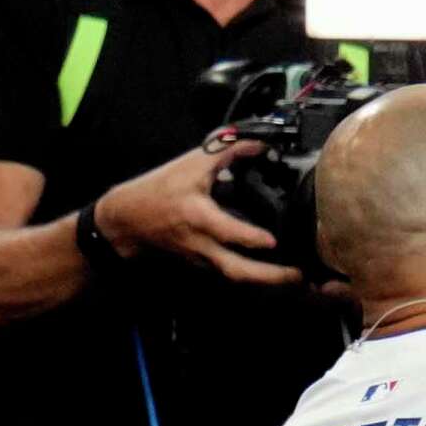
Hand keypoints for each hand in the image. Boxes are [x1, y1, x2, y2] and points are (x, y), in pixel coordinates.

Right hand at [92, 140, 301, 285]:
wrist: (126, 221)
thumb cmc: (158, 192)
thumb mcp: (189, 165)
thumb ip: (224, 151)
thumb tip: (258, 143)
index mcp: (198, 218)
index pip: (226, 231)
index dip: (249, 237)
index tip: (272, 241)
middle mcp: (203, 244)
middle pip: (238, 271)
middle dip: (269, 278)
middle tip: (299, 277)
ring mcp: (204, 259)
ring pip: (237, 277)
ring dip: (267, 282)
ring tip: (296, 279)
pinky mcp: (205, 264)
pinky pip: (233, 273)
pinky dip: (255, 276)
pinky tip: (276, 274)